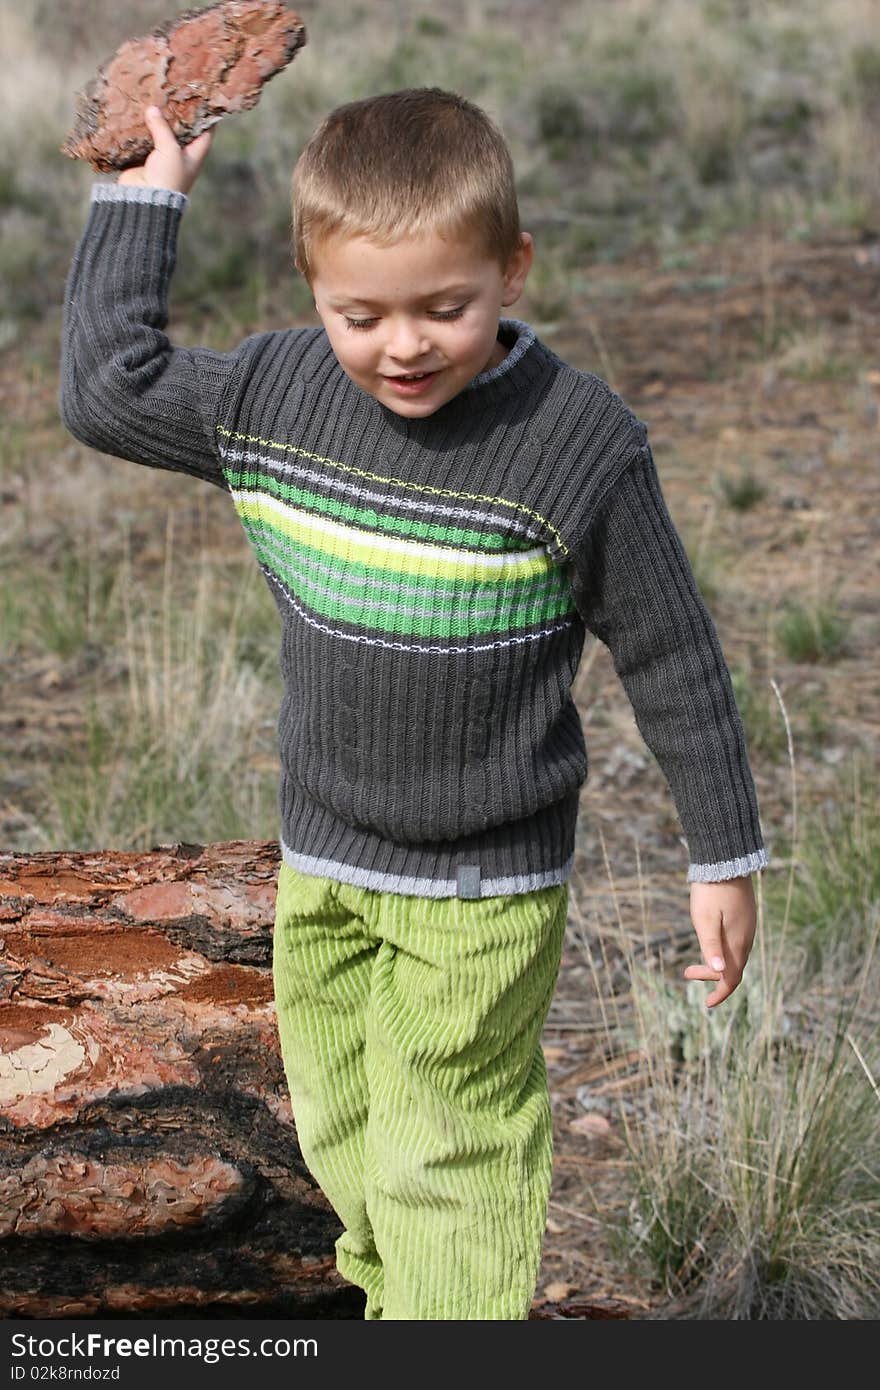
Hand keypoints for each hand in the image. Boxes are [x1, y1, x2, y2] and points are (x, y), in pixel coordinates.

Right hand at [117, 106, 213, 194]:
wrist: (144, 200)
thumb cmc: (166, 177)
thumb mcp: (170, 149)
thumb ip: (162, 128)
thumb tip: (153, 109)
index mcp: (194, 157)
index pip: (206, 134)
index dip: (207, 118)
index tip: (205, 100)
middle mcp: (180, 157)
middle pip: (182, 131)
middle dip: (178, 115)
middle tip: (174, 94)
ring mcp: (161, 159)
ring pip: (161, 134)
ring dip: (157, 120)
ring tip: (155, 98)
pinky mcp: (144, 160)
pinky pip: (143, 140)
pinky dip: (141, 130)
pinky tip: (137, 114)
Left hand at [684, 875, 756, 1007]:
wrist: (725, 862)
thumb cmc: (711, 891)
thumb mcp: (705, 920)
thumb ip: (711, 946)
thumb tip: (720, 972)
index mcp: (736, 942)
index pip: (732, 978)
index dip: (720, 993)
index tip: (707, 1003)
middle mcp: (746, 938)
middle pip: (733, 969)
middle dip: (711, 978)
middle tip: (686, 973)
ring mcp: (747, 927)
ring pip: (735, 957)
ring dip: (715, 965)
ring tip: (692, 964)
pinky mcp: (745, 918)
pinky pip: (736, 944)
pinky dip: (722, 952)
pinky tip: (709, 943)